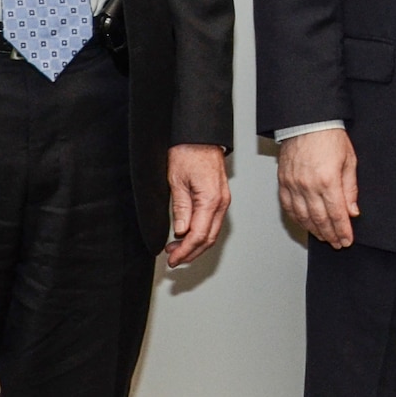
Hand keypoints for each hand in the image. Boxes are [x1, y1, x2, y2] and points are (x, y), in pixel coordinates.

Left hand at [165, 143, 230, 267]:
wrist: (200, 136)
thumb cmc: (188, 152)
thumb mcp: (176, 181)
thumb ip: (181, 209)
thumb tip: (181, 232)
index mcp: (211, 200)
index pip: (199, 235)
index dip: (185, 251)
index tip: (172, 259)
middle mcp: (221, 202)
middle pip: (209, 238)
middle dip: (191, 253)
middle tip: (173, 259)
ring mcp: (223, 201)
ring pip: (212, 232)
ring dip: (195, 244)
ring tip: (176, 249)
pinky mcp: (221, 198)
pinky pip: (213, 222)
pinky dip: (201, 233)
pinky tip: (187, 234)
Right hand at [279, 128, 358, 247]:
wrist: (307, 121)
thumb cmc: (329, 136)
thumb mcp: (349, 160)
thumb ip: (350, 188)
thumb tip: (352, 211)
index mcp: (327, 180)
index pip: (336, 214)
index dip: (342, 230)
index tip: (347, 240)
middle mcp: (308, 185)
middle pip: (319, 219)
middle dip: (330, 234)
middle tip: (337, 243)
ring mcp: (293, 184)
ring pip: (303, 216)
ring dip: (314, 230)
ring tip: (324, 237)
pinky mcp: (283, 181)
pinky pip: (288, 207)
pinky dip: (297, 219)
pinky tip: (305, 224)